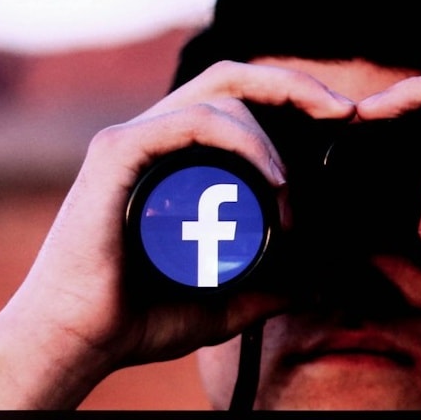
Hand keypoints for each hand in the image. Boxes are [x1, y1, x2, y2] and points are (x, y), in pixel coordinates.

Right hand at [0, 61, 355, 409]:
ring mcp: (132, 140)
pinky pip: (190, 120)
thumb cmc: (134, 319)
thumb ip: (264, 291)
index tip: (342, 123)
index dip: (291, 99)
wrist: (75, 341)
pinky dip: (241, 139)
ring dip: (272, 136)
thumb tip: (314, 285)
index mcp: (173, 158)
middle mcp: (152, 137)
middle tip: (344, 112)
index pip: (238, 101)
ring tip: (292, 192)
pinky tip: (272, 177)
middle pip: (232, 78)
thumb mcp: (220, 302)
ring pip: (219, 97)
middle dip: (295, 85)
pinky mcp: (116, 153)